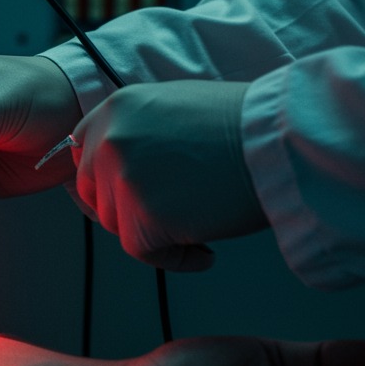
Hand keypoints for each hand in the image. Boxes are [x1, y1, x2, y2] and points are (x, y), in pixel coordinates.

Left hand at [71, 79, 267, 270]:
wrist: (280, 141)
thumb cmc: (244, 126)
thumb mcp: (173, 107)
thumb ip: (139, 132)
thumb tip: (125, 168)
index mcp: (116, 108)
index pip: (84, 154)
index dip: (105, 180)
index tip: (131, 195)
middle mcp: (110, 140)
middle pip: (94, 193)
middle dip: (125, 209)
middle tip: (166, 216)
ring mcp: (123, 178)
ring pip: (117, 225)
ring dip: (152, 234)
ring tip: (197, 225)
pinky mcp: (143, 216)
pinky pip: (144, 252)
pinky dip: (175, 258)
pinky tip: (205, 251)